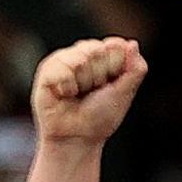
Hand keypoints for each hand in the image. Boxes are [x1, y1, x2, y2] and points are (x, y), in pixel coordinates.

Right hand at [29, 36, 145, 146]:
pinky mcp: (46, 71)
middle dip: (98, 75)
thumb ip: (135, 68)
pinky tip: (63, 95)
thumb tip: (132, 43)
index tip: (111, 84)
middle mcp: (83, 55)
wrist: (77, 137)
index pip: (114, 45)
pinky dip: (66, 85)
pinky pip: (59, 67)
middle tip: (93, 91)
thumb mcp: (125, 92)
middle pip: (96, 49)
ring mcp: (63, 61)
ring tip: (77, 94)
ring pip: (78, 56)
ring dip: (82, 81)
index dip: (114, 65)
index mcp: (104, 58)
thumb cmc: (101, 116)